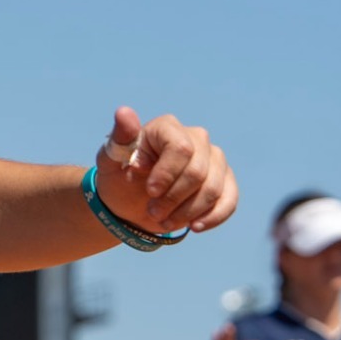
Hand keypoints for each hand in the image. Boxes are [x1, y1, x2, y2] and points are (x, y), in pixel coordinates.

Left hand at [94, 106, 236, 233]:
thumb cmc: (120, 176)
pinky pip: (229, 200)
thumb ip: (119, 137)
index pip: (181, 148)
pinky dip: (212, 217)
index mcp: (167, 127)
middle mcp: (196, 138)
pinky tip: (194, 226)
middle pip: (197, 172)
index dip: (168, 174)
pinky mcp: (225, 181)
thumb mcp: (111, 159)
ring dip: (188, 212)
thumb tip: (124, 112)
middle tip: (153, 211)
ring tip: (165, 221)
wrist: (132, 201)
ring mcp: (214, 159)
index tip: (150, 191)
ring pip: (213, 189)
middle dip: (174, 198)